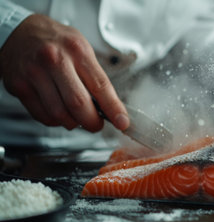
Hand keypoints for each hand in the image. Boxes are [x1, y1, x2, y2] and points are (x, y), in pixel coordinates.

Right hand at [0, 14, 128, 131]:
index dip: (114, 108)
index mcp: (77, 50)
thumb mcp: (81, 48)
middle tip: (96, 124)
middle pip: (79, 104)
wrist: (18, 32)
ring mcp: (35, 74)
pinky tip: (60, 113)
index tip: (122, 122)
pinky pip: (42, 115)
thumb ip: (95, 76)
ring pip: (59, 114)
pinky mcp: (20, 86)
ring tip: (77, 118)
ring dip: (73, 123)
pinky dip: (55, 121)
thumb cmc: (55, 41)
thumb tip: (110, 106)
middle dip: (92, 122)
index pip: (101, 86)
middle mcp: (55, 60)